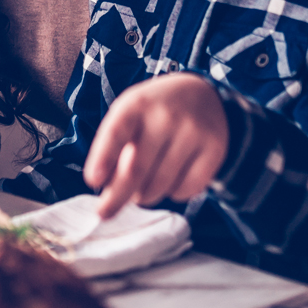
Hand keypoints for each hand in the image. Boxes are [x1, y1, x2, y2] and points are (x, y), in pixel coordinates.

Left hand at [83, 72, 227, 218]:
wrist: (202, 94)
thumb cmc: (154, 112)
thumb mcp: (130, 115)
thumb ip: (115, 147)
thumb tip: (107, 190)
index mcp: (137, 104)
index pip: (116, 132)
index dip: (103, 158)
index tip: (93, 181)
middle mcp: (166, 116)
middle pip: (136, 169)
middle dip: (117, 197)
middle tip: (104, 213)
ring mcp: (193, 132)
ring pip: (160, 186)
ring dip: (145, 195)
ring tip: (143, 186)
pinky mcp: (214, 149)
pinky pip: (185, 190)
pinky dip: (173, 193)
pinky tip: (171, 178)